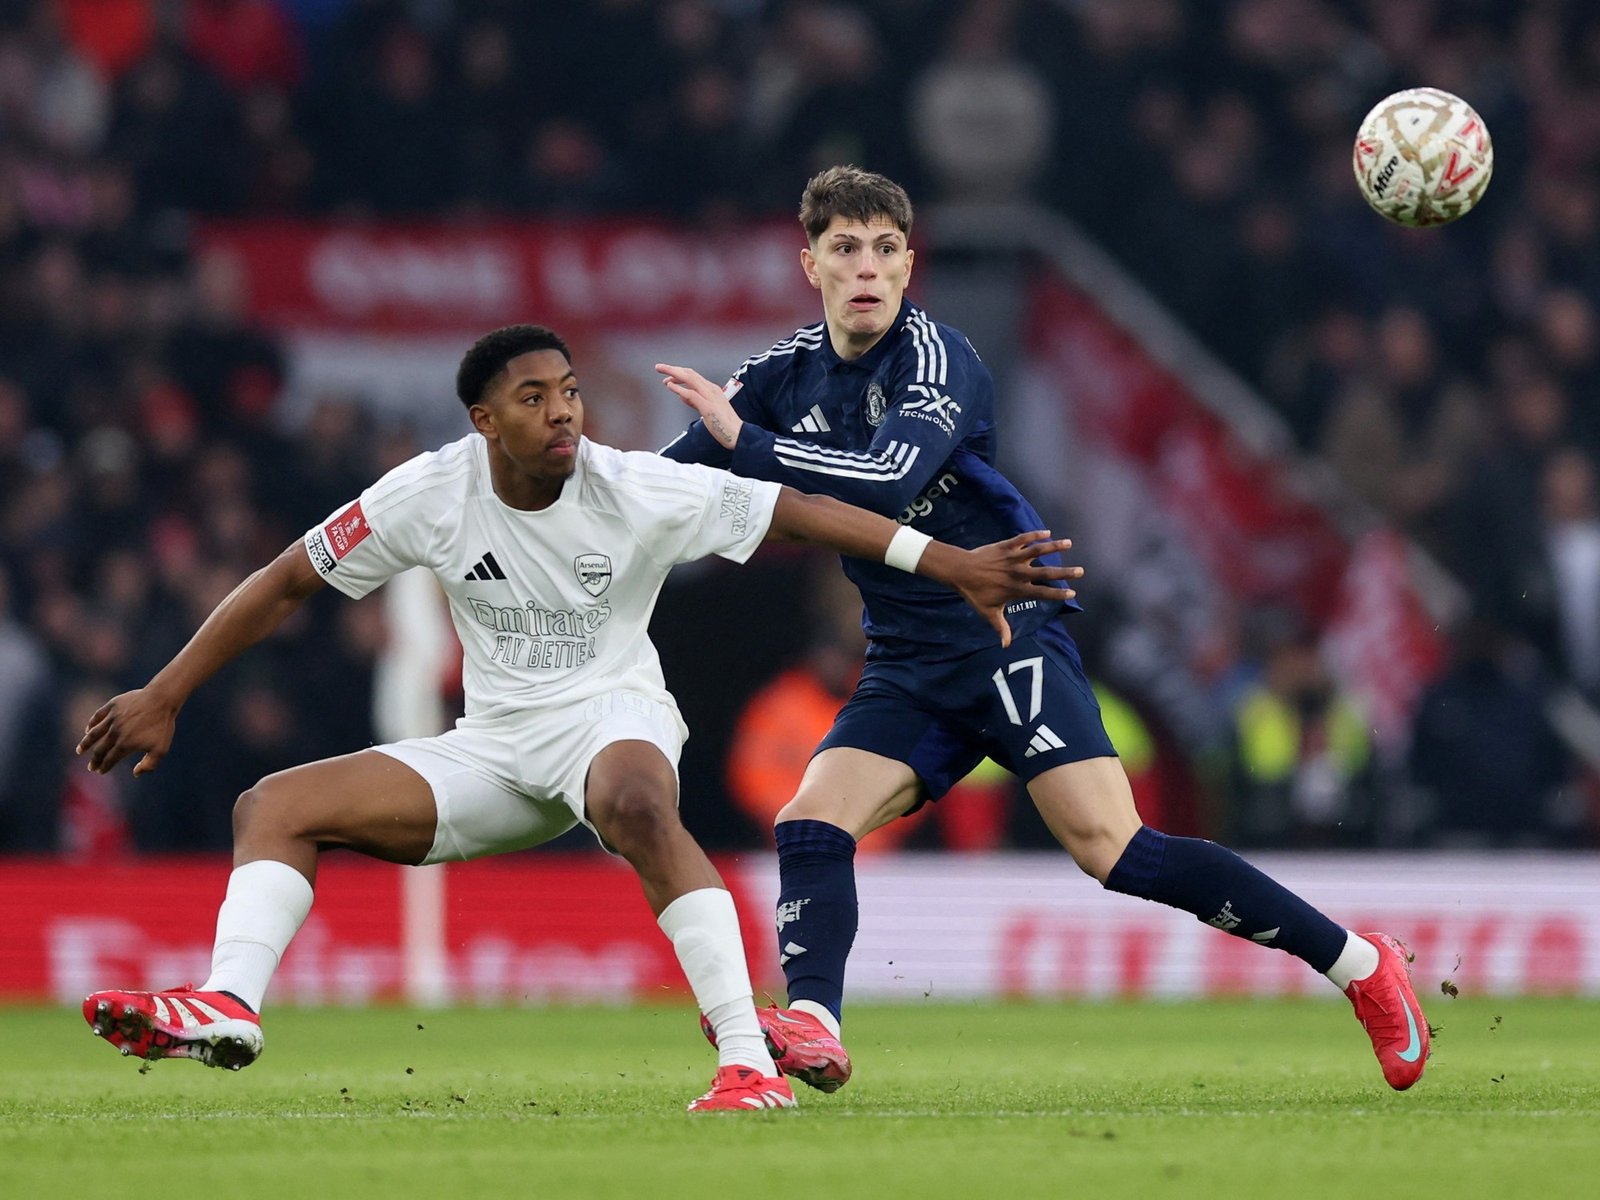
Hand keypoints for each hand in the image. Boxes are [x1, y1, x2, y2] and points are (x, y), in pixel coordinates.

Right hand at [75, 687, 180, 775]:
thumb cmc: (162, 725)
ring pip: (94, 733)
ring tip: (79, 750)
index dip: (104, 767)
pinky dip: (91, 724)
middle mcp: (115, 732)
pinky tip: (88, 730)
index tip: (100, 771)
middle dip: (95, 759)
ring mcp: (112, 718)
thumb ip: (149, 764)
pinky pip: (98, 716)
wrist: (162, 700)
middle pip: (100, 749)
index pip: (110, 759)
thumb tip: (136, 774)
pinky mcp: (113, 705)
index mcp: (125, 744)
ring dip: (86, 743)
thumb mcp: (161, 749)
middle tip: (91, 766)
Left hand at [656, 363, 742, 449]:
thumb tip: (683, 396)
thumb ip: (695, 402)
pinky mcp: (708, 407)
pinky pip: (692, 394)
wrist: (738, 434)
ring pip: (690, 379)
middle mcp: (711, 389)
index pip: (693, 376)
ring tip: (661, 371)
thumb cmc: (723, 425)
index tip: (667, 376)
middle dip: (673, 369)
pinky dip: (680, 388)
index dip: (678, 373)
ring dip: (674, 373)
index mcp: (711, 389)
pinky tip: (669, 386)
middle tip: (658, 367)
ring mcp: (710, 397)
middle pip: (689, 373)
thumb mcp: (707, 409)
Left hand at [948, 531, 1082, 646]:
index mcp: (1016, 589)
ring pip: (1036, 551)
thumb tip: (1006, 646)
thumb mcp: (988, 612)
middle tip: (1080, 571)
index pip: (1041, 593)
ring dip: (1054, 546)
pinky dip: (1034, 535)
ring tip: (1069, 543)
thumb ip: (1000, 627)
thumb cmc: (974, 593)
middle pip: (1045, 572)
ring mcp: (1012, 558)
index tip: (1072, 593)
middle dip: (1064, 572)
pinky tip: (1047, 532)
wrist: (960, 571)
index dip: (1057, 594)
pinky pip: (1022, 539)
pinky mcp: (1006, 546)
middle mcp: (1018, 573)